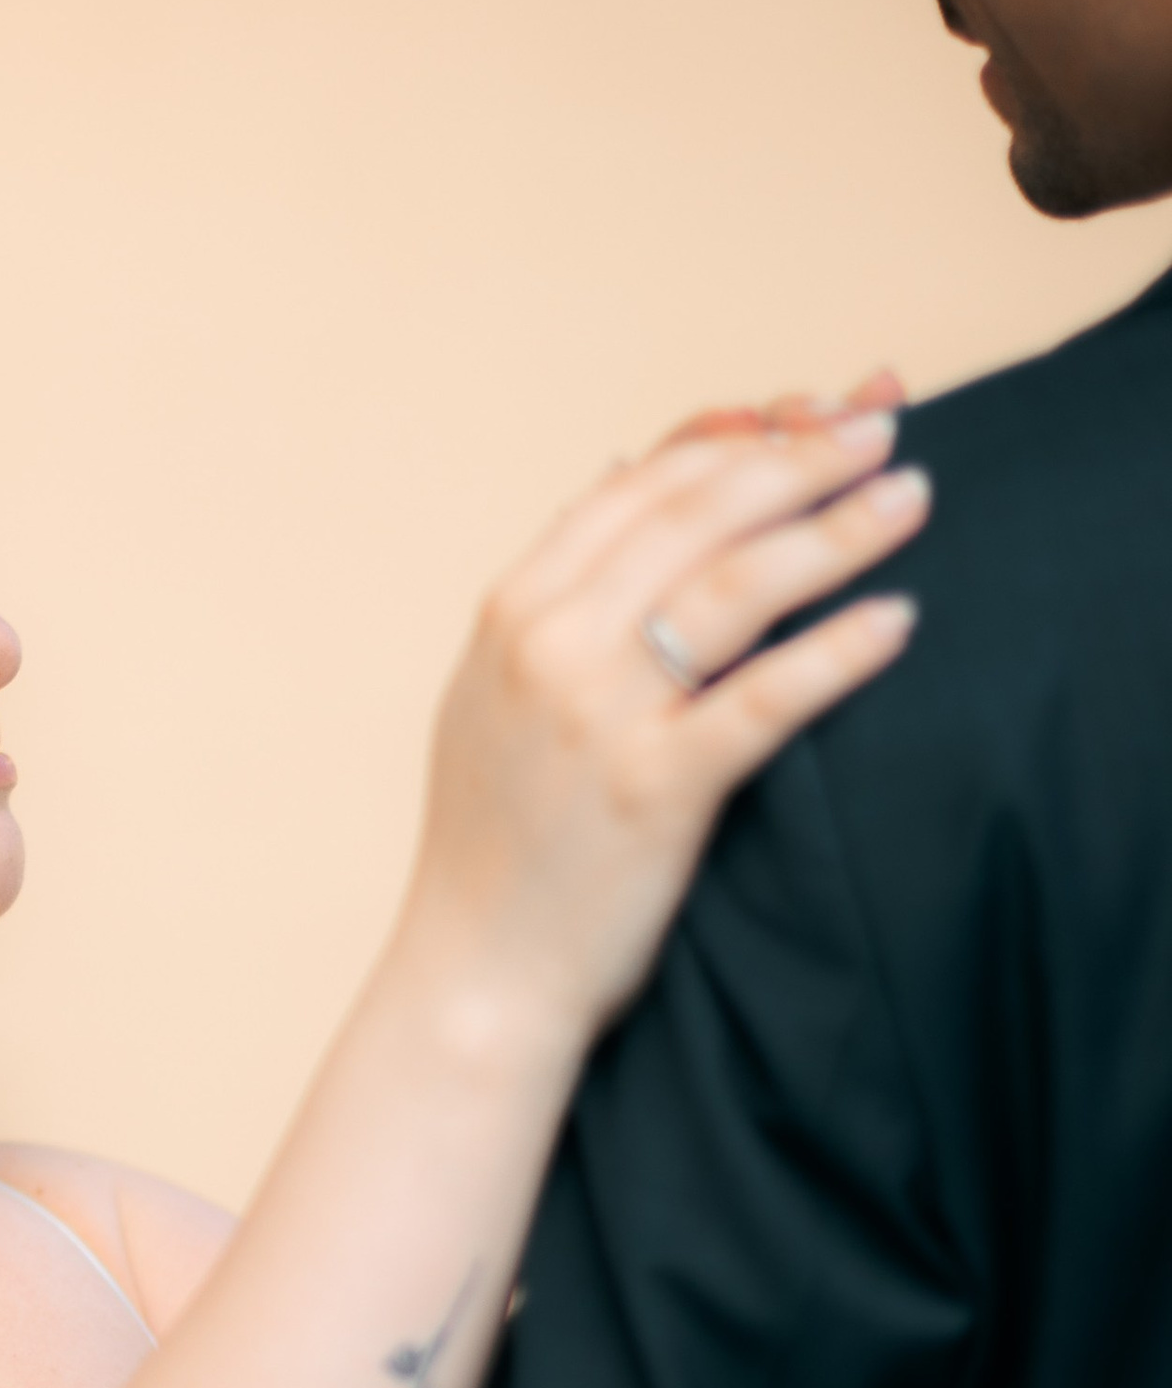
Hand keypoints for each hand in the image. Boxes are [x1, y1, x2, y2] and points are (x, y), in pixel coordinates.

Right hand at [401, 378, 926, 1055]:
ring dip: (837, 529)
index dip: (737, 435)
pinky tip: (896, 621)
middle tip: (885, 429)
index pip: (642, 483)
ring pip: (737, 586)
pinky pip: (764, 699)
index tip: (811, 412)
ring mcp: (598, 713)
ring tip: (910, 499)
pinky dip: (837, 652)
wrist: (477, 975)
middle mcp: (550, 643)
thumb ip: (558, 589)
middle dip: (803, 457)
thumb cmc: (501, 843)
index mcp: (514, 609)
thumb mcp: (495, 691)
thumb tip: (625, 474)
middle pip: (699, 513)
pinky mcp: (653, 788)